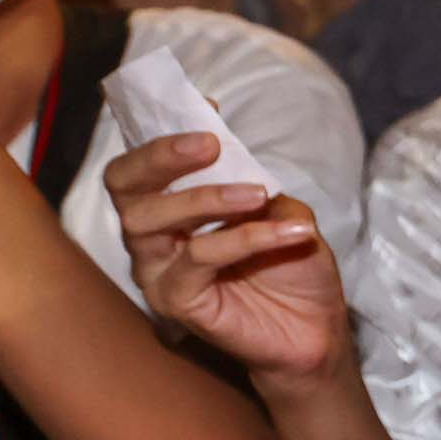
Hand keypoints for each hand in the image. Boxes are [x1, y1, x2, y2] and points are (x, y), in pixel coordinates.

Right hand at [105, 134, 340, 382]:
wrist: (317, 328)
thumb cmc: (291, 265)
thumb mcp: (277, 208)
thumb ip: (250, 177)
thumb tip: (230, 144)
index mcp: (167, 209)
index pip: (139, 167)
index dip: (162, 135)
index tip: (209, 111)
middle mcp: (150, 239)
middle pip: (124, 187)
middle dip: (162, 157)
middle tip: (211, 144)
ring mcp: (158, 272)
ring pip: (151, 221)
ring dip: (207, 198)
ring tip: (258, 193)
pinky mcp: (175, 303)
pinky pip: (199, 259)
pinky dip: (244, 238)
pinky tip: (289, 234)